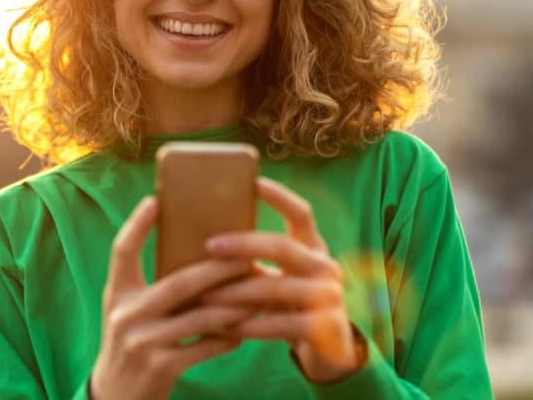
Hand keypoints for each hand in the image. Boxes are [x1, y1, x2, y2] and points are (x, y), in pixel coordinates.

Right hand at [90, 197, 252, 399]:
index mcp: (117, 293)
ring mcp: (144, 342)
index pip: (121, 251)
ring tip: (258, 293)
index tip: (154, 200)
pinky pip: (206, 346)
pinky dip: (228, 336)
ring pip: (201, 316)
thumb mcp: (125, 309)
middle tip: (247, 255)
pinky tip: (244, 328)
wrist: (115, 395)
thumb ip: (149, 285)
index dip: (136, 225)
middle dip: (218, 268)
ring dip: (234, 304)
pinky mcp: (162, 367)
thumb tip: (195, 252)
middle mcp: (126, 315)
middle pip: (179, 283)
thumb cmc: (130, 341)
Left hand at [201, 178, 363, 383]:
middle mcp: (325, 266)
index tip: (253, 182)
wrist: (330, 349)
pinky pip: (283, 324)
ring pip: (277, 288)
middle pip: (283, 247)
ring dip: (238, 292)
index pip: (301, 213)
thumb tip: (202, 243)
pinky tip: (230, 326)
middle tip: (209, 245)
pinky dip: (254, 325)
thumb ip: (254, 261)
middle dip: (243, 245)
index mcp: (312, 248)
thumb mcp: (277, 277)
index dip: (280, 196)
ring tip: (206, 295)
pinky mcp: (326, 327)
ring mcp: (330, 296)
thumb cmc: (289, 305)